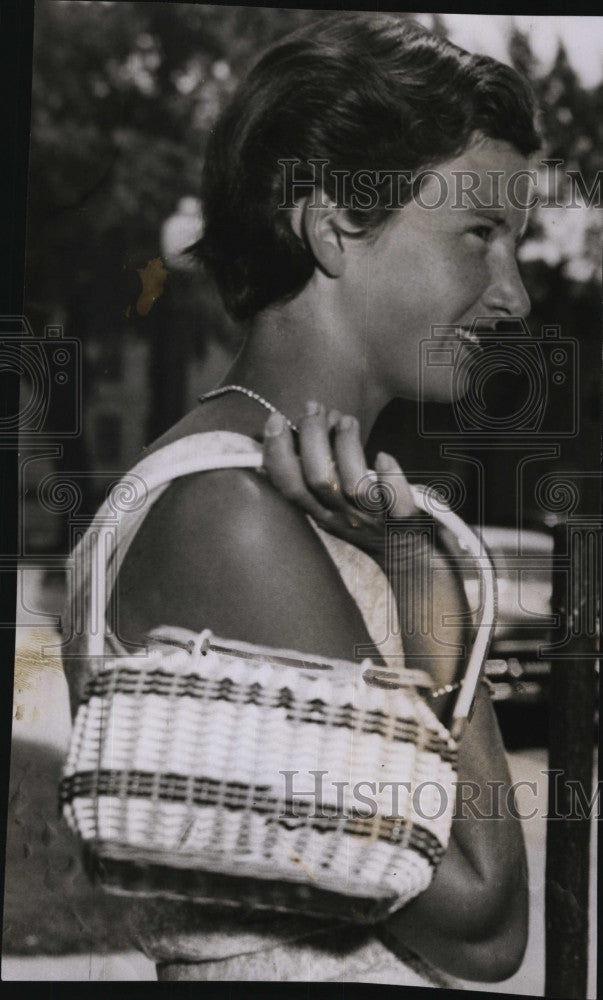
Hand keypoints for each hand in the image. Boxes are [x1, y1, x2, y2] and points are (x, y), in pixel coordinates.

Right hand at [262, 400, 419, 559]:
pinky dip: (389, 475)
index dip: (277, 454)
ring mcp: (372, 519)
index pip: (289, 487)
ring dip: (346, 446)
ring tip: (346, 420)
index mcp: (319, 511)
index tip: (277, 419)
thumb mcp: (331, 501)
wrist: (402, 554)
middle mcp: (342, 517)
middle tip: (315, 408)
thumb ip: (313, 470)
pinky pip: (395, 500)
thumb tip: (296, 425)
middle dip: (312, 438)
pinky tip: (383, 455)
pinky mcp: (401, 519)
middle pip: (319, 480)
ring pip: (353, 486)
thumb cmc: (364, 518)